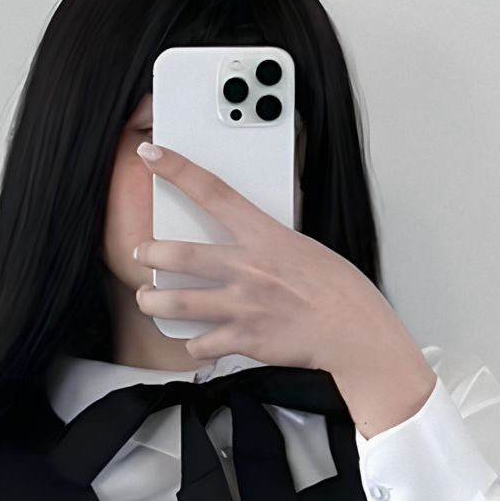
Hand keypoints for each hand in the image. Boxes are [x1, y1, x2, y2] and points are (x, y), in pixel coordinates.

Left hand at [129, 141, 436, 436]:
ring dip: (154, 302)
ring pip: (178, 302)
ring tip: (148, 300)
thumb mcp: (306, 249)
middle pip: (178, 255)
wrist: (355, 334)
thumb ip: (271, 243)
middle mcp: (247, 269)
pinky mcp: (246, 339)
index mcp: (265, 237)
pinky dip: (194, 345)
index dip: (177, 169)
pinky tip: (194, 342)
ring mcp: (243, 306)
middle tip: (144, 254)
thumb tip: (254, 239)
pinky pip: (203, 344)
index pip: (213, 191)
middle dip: (150, 254)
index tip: (152, 155)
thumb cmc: (341, 292)